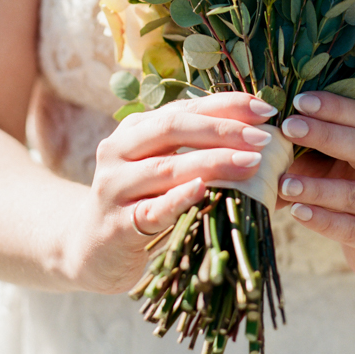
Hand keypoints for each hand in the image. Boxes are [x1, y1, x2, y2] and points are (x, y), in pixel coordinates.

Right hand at [62, 92, 277, 293]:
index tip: (265, 109)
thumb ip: (195, 147)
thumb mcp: (161, 166)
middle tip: (262, 138)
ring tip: (252, 163)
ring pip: (166, 167)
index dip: (226, 105)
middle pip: (173, 129)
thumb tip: (259, 131)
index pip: (185, 108)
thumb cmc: (141, 201)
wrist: (89, 249)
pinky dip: (179, 199)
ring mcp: (114, 188)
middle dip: (223, 130)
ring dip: (213, 162)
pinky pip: (151, 210)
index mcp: (135, 129)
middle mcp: (119, 150)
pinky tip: (204, 190)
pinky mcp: (115, 226)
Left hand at [278, 92, 354, 278]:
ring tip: (284, 182)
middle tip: (288, 128)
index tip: (299, 101)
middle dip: (324, 135)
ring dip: (317, 187)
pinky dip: (323, 220)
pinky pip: (353, 229)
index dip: (334, 108)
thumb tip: (263, 130)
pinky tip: (297, 212)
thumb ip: (312, 145)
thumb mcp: (340, 161)